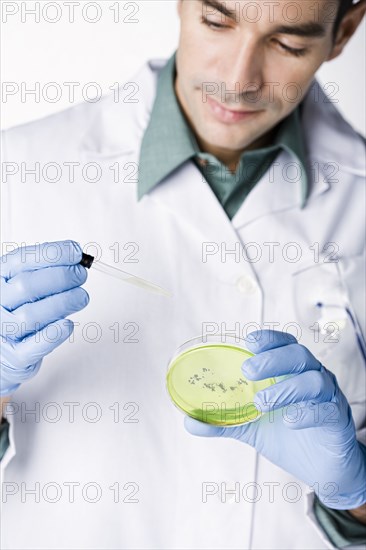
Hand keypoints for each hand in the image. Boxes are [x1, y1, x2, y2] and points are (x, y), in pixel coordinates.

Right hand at [0, 240, 88, 395]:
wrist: (3, 350)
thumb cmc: (17, 310)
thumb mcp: (22, 283)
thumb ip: (45, 269)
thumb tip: (76, 257)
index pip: (22, 261)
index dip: (52, 254)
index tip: (76, 253)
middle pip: (27, 286)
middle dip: (61, 277)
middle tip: (80, 275)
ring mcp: (2, 330)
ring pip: (31, 316)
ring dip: (63, 303)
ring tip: (81, 297)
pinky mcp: (14, 356)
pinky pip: (34, 346)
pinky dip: (54, 334)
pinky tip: (67, 324)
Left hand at [185, 330, 365, 509]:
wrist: (322, 468)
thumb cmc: (288, 436)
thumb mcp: (252, 426)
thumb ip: (224, 420)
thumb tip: (189, 420)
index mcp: (292, 372)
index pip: (284, 344)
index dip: (269, 338)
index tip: (249, 340)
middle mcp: (312, 378)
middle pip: (299, 355)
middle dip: (273, 359)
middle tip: (248, 371)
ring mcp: (327, 398)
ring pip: (314, 380)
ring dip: (287, 388)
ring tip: (262, 403)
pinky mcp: (337, 420)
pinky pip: (327, 410)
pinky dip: (308, 413)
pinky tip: (291, 421)